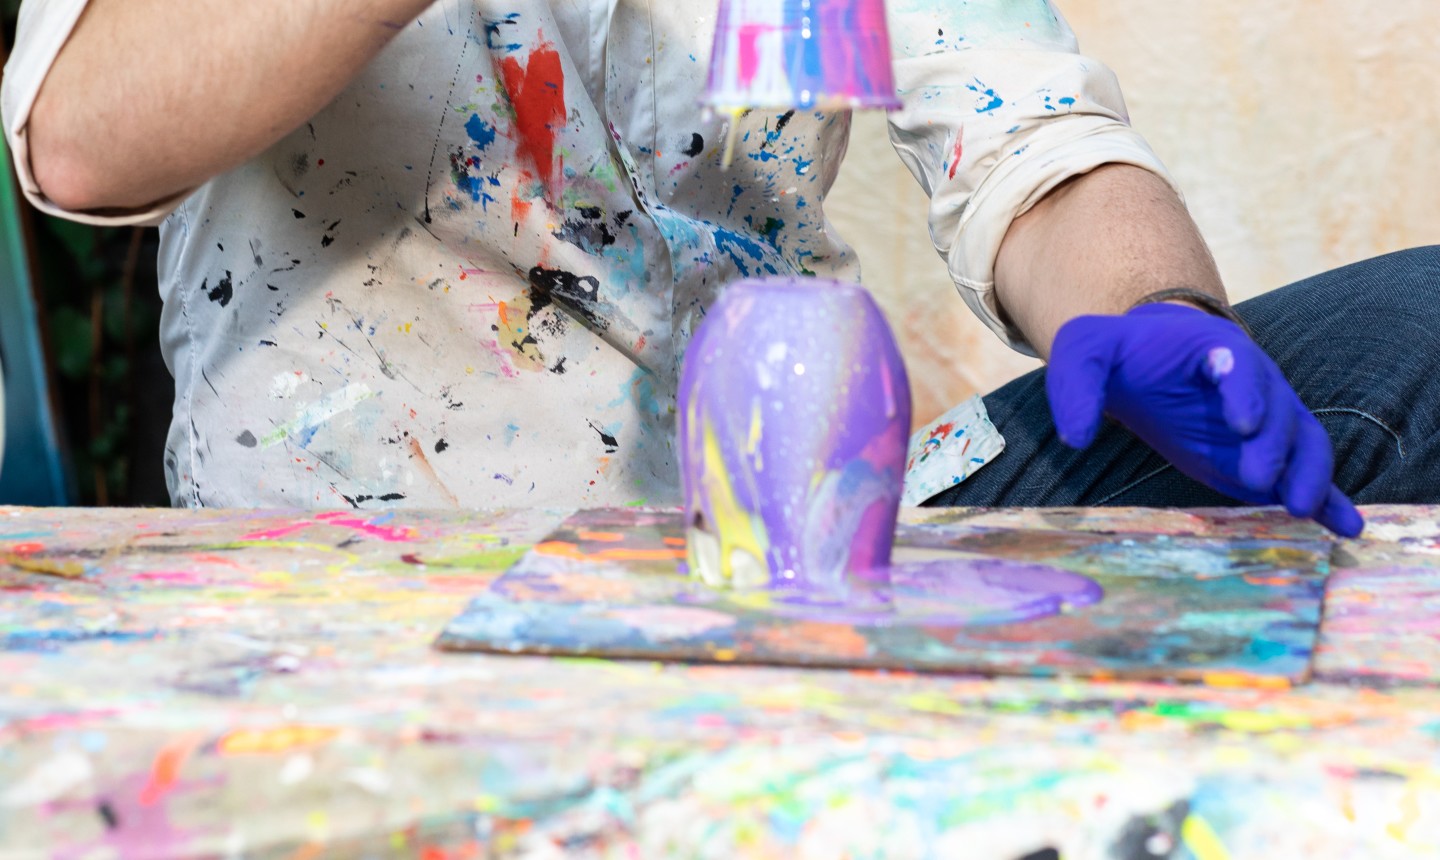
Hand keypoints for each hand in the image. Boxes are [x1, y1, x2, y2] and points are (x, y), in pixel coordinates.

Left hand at [1046, 304, 1363, 536]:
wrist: (1149, 358)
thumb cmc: (1119, 354)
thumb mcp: (1084, 352)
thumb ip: (1075, 385)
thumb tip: (1077, 435)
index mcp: (1213, 350)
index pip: (1238, 365)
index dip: (1243, 390)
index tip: (1242, 421)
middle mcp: (1253, 383)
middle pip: (1276, 411)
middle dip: (1272, 445)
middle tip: (1259, 479)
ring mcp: (1266, 419)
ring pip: (1301, 443)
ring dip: (1306, 474)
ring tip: (1298, 508)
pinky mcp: (1268, 452)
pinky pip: (1305, 473)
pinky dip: (1329, 499)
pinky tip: (1346, 527)